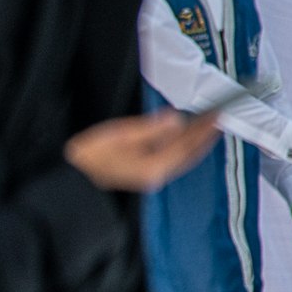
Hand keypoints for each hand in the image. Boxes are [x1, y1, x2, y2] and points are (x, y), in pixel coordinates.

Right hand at [64, 110, 216, 192]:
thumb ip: (150, 128)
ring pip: (182, 157)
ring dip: (194, 141)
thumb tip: (175, 120)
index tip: (217, 114)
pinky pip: (171, 159)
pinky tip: (181, 137)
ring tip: (206, 125)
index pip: (187, 145)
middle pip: (188, 154)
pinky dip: (181, 147)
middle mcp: (156, 175)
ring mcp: (151, 177)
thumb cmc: (88, 156)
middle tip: (219, 118)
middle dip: (204, 136)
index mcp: (153, 166)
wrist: (73, 177)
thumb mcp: (119, 135)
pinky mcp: (144, 173)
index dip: (204, 129)